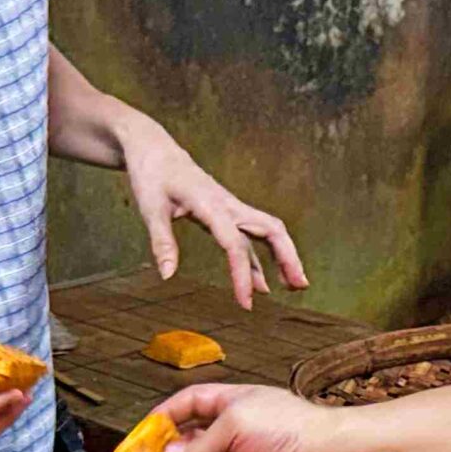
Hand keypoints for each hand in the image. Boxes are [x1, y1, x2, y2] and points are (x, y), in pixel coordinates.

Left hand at [121, 121, 307, 307]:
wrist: (154, 149)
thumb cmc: (152, 176)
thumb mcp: (150, 209)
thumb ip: (161, 242)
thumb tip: (167, 276)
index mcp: (210, 204)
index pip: (234, 243)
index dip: (242, 273)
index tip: (245, 302)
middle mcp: (228, 205)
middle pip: (271, 229)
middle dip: (288, 257)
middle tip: (300, 286)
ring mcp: (230, 208)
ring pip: (268, 232)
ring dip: (284, 257)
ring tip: (295, 287)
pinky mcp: (226, 213)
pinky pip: (250, 237)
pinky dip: (260, 260)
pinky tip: (263, 284)